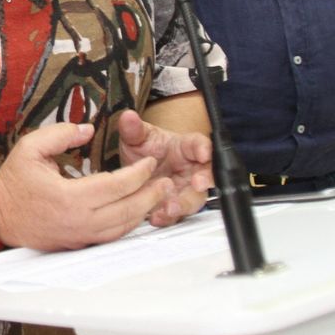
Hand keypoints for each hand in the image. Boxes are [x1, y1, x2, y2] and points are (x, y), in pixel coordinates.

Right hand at [0, 122, 172, 251]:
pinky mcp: (78, 243)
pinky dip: (128, 224)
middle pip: (126, 210)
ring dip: (143, 212)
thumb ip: (61, 134)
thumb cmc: (14, 181)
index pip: (115, 186)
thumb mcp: (31, 147)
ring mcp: (79, 236)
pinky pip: (111, 236)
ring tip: (159, 196)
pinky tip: (137, 212)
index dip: (137, 173)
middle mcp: (78, 221)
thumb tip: (88, 129)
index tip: (151, 161)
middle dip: (150, 194)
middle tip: (165, 181)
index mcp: (68, 197)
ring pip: (122, 227)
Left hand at [113, 109, 213, 225]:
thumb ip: (133, 129)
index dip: (204, 148)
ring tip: (170, 208)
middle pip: (206, 174)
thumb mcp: (136, 138)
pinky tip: (156, 217)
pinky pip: (177, 214)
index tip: (203, 153)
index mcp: (186, 147)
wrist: (138, 170)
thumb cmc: (146, 149)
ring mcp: (185, 189)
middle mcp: (191, 169)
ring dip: (184, 204)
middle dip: (204, 180)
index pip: (200, 144)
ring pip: (194, 198)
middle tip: (197, 184)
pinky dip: (168, 217)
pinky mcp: (175, 206)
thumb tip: (128, 116)